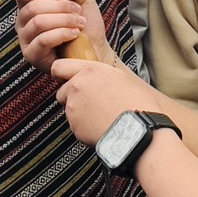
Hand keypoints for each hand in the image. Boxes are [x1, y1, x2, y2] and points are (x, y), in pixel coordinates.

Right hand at [15, 0, 113, 72]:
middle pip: (32, 7)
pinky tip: (74, 34)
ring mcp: (26, 38)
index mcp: (30, 3)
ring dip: (64, 20)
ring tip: (79, 23)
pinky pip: (43, 40)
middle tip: (77, 10)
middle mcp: (23, 20)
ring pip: (38, 22)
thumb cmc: (85, 24)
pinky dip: (62, 34)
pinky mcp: (32, 54)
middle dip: (60, 7)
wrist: (94, 50)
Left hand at [52, 57, 173, 145]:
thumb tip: (99, 77)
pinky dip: (84, 127)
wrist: (138, 130)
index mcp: (89, 71)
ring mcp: (74, 108)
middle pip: (62, 91)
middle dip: (72, 97)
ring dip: (79, 112)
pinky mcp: (75, 127)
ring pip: (69, 109)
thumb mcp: (122, 78)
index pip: (59, 66)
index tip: (65, 78)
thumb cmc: (137, 104)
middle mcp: (77, 87)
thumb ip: (102, 75)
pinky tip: (101, 126)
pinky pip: (75, 126)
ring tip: (100, 116)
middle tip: (91, 102)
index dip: (61, 73)